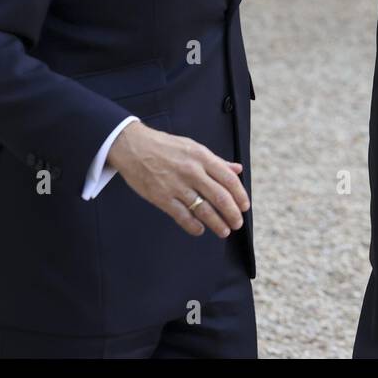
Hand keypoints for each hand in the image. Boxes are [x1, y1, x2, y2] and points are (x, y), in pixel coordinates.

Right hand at [106, 121, 248, 237]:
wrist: (133, 146)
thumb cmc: (164, 146)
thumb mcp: (192, 147)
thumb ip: (216, 161)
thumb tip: (237, 170)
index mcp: (201, 156)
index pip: (228, 179)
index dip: (240, 195)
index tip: (245, 206)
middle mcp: (192, 171)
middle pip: (220, 197)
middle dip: (233, 214)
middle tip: (238, 223)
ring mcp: (176, 185)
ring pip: (204, 210)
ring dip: (217, 224)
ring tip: (224, 231)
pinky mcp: (162, 197)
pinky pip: (182, 216)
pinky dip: (194, 226)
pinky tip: (200, 230)